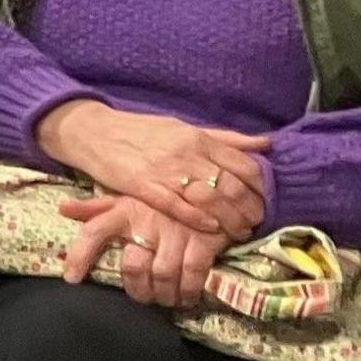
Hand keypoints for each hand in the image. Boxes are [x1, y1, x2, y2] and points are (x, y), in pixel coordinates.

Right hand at [36, 98, 267, 240]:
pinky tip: (211, 228)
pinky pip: (176, 206)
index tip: (266, 201)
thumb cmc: (141, 131)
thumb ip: (224, 139)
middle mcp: (186, 153)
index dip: (260, 187)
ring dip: (229, 219)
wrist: (94, 131)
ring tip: (237, 232)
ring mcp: (164, 170)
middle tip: (255, 222)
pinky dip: (197, 219)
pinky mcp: (142, 186)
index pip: (243, 165)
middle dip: (249, 209)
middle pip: (231, 186)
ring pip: (209, 199)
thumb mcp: (184, 128)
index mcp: (198, 138)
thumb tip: (266, 144)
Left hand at [61, 193, 223, 310]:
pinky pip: (192, 276)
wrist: (211, 190)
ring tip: (162, 299)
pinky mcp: (203, 243)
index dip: (80, 256)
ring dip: (162, 295)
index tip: (72, 278)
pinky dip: (187, 293)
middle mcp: (147, 223)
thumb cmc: (159, 200)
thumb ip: (95, 207)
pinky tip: (184, 298)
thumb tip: (62, 208)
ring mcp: (176, 234)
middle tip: (141, 295)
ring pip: (162, 276)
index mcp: (124, 211)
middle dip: (136, 289)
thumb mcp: (126, 198)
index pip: (94, 231)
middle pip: (133, 267)